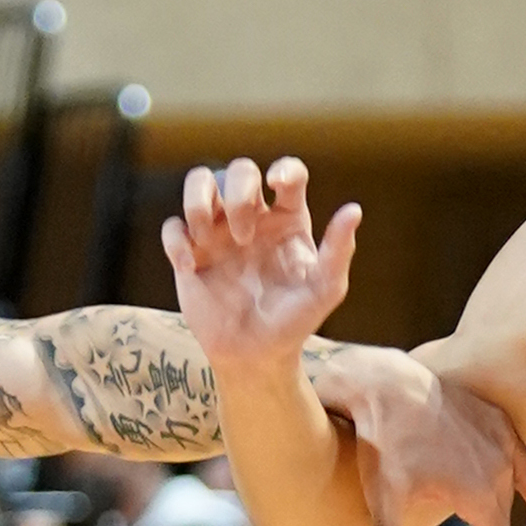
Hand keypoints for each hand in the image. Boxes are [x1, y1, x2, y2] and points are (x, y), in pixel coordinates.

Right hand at [164, 157, 357, 373]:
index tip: (277, 185)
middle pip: (239, 169)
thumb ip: (338, 251)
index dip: (284, 169)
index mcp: (287, 219)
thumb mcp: (324, 289)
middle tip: (243, 238)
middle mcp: (252, 217)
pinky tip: (190, 267)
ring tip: (206, 238)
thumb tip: (353, 210)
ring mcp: (218, 233)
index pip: (288, 174)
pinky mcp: (190, 253)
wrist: (256, 355)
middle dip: (238, 194)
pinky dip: (175, 241)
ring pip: (199, 181)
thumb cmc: (294, 321)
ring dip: (198, 200)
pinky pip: (172, 225)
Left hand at [320, 344, 525, 525]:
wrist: (389, 382)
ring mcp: (499, 444)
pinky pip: (518, 460)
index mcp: (477, 493)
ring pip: (507, 493)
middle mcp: (498, 470)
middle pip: (498, 522)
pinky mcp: (495, 423)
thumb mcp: (382, 489)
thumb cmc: (383, 439)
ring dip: (494, 520)